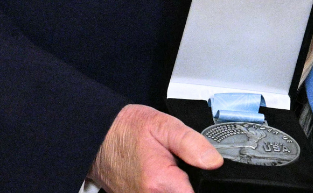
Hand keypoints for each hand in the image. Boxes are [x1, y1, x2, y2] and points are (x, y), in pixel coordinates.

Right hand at [89, 104, 222, 192]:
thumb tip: (214, 162)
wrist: (97, 136)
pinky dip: (161, 188)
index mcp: (160, 183)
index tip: (201, 174)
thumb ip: (192, 144)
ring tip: (170, 172)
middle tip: (182, 169)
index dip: (203, 186)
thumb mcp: (164, 126)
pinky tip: (159, 177)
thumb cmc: (126, 130)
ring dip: (174, 187)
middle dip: (187, 185)